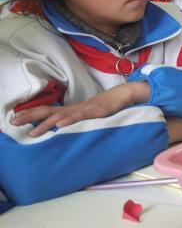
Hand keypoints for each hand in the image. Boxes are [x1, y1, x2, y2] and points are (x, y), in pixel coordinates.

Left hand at [14, 82, 149, 137]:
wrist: (121, 95)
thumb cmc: (105, 107)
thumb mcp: (86, 115)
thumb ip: (74, 120)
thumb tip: (59, 128)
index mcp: (70, 110)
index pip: (46, 111)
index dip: (30, 114)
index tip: (14, 119)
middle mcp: (73, 109)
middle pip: (48, 111)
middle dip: (30, 116)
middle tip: (13, 122)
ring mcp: (83, 110)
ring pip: (61, 116)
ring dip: (45, 123)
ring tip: (32, 131)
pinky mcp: (95, 112)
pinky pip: (80, 117)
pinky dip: (69, 121)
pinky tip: (60, 125)